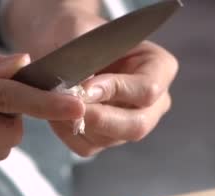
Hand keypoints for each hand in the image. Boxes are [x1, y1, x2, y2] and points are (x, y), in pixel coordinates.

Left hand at [5, 2, 178, 156]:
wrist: (58, 43)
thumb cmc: (75, 30)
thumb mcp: (80, 30)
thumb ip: (86, 55)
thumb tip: (86, 88)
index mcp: (159, 67)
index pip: (148, 90)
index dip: (116, 91)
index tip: (84, 87)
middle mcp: (154, 101)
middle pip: (137, 125)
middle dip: (100, 119)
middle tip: (69, 106)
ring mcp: (132, 122)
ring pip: (111, 139)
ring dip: (79, 124)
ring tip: (55, 101)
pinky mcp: (107, 138)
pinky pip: (89, 146)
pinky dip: (68, 133)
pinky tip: (56, 112)